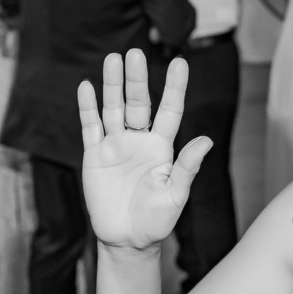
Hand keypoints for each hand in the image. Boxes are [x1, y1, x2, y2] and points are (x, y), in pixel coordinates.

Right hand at [78, 49, 210, 250]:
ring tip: (113, 59)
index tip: (180, 62)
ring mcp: (116, 146)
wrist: (127, 240)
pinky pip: (90, 127)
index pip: (170, 110)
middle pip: (139, 103)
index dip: (174, 87)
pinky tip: (86, 86)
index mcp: (163, 147)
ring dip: (113, 85)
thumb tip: (206, 140)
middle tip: (135, 53)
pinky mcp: (94, 156)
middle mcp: (140, 141)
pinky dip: (88, 107)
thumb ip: (187, 167)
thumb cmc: (157, 220)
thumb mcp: (176, 195)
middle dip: (137, 79)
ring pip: (113, 108)